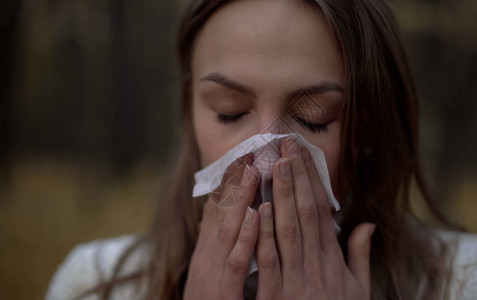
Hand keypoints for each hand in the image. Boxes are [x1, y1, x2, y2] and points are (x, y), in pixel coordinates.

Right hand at [184, 154, 260, 299]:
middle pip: (220, 213)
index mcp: (207, 254)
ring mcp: (211, 274)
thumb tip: (239, 221)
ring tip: (253, 169)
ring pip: (226, 229)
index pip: (218, 212)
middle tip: (249, 150)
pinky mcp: (222, 292)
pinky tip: (257, 215)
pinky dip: (245, 237)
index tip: (243, 157)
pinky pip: (235, 261)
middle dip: (234, 181)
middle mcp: (205, 258)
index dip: (230, 184)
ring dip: (240, 198)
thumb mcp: (215, 275)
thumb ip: (226, 249)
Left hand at [256, 139, 374, 299]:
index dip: (310, 182)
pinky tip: (258, 209)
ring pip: (286, 230)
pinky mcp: (276, 296)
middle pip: (303, 214)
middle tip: (283, 146)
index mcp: (333, 260)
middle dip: (293, 178)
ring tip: (271, 165)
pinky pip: (268, 261)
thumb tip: (364, 225)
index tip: (301, 156)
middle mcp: (315, 265)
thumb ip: (359, 256)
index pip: (321, 212)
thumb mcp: (357, 290)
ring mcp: (295, 280)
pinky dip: (263, 234)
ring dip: (278, 196)